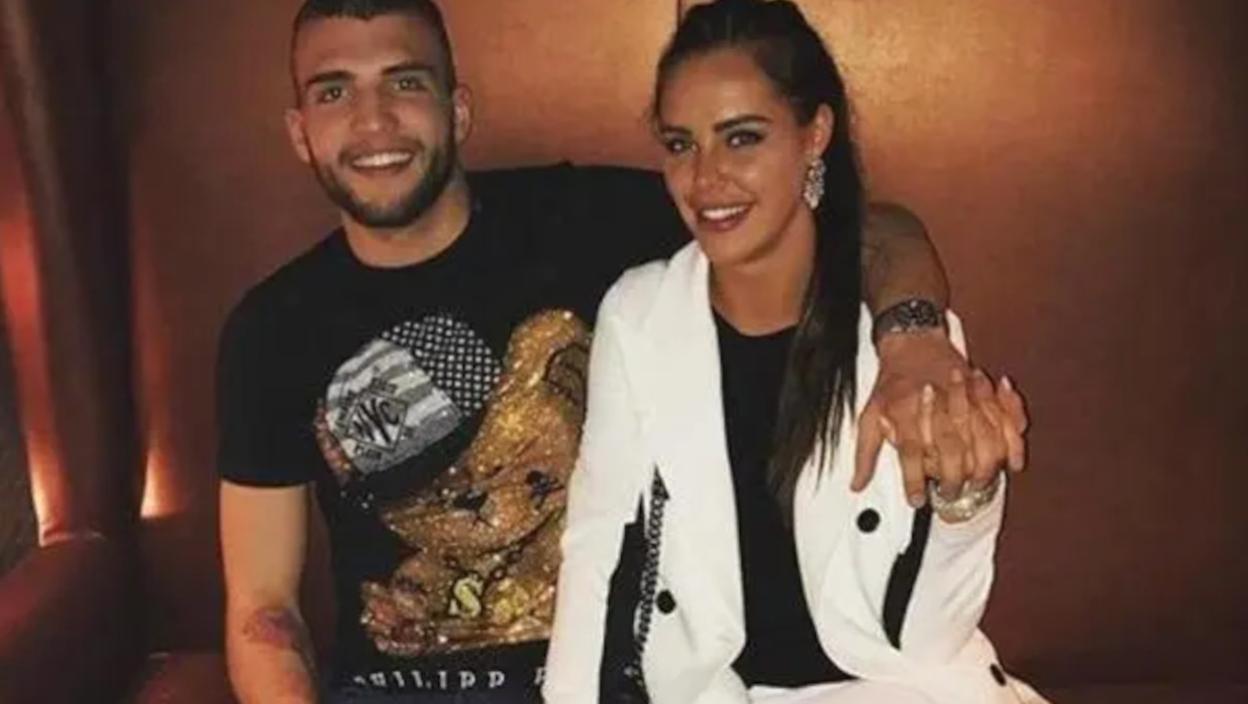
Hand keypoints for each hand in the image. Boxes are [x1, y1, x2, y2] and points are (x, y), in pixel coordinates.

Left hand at [853, 329, 1027, 506]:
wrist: (912, 342)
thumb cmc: (891, 382)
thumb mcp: (868, 414)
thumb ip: (864, 452)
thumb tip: (856, 484)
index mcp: (905, 410)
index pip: (911, 450)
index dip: (914, 478)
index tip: (917, 500)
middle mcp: (935, 403)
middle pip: (951, 447)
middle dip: (953, 478)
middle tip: (950, 496)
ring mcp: (962, 397)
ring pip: (982, 436)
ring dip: (984, 466)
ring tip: (978, 485)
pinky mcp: (982, 392)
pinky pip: (1005, 419)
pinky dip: (1013, 442)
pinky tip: (1012, 463)